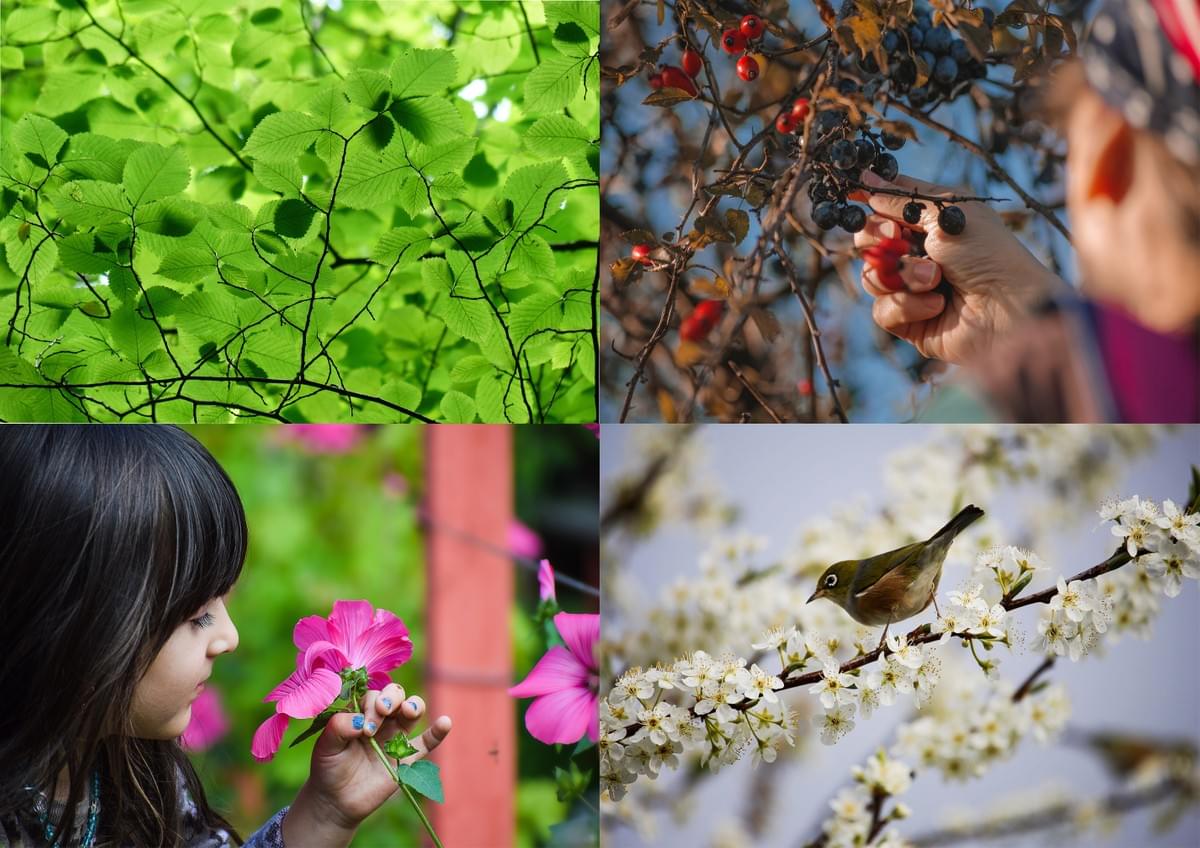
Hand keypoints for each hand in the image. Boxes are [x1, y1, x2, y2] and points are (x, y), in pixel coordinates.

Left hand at [283, 683, 451, 844]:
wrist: (336, 801)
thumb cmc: (328, 768)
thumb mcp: (326, 746)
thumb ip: (338, 727)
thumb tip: (360, 721)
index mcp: (361, 712)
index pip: (372, 695)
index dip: (371, 703)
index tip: (364, 726)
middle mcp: (381, 720)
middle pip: (395, 695)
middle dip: (391, 698)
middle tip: (381, 712)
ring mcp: (395, 737)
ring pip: (412, 711)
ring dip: (413, 705)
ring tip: (408, 711)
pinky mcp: (406, 758)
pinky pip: (427, 742)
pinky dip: (438, 732)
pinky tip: (445, 722)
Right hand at [855, 171, 1065, 363]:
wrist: (1008, 309)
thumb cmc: (988, 253)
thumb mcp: (945, 213)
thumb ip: (901, 199)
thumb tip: (865, 178)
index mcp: (930, 222)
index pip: (885, 208)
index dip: (868, 203)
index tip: (854, 198)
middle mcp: (918, 253)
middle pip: (867, 240)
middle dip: (879, 238)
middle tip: (897, 237)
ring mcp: (911, 288)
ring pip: (871, 276)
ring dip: (902, 274)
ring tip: (934, 279)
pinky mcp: (909, 321)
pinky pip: (882, 309)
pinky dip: (907, 305)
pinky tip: (937, 305)